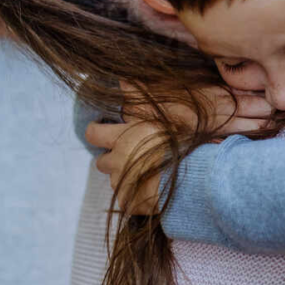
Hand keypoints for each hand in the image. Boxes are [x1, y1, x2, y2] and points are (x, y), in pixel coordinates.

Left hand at [86, 84, 273, 212]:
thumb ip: (141, 99)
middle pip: (101, 162)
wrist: (192, 177)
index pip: (92, 134)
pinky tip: (152, 192)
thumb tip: (123, 80)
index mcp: (122, 139)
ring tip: (147, 174)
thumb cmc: (181, 143)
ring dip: (125, 177)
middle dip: (112, 158)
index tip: (101, 130)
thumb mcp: (163, 115)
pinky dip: (135, 197)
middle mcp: (117, 161)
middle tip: (131, 156)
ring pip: (115, 181)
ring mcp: (122, 184)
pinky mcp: (130, 204)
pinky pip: (127, 201)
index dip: (95, 131)